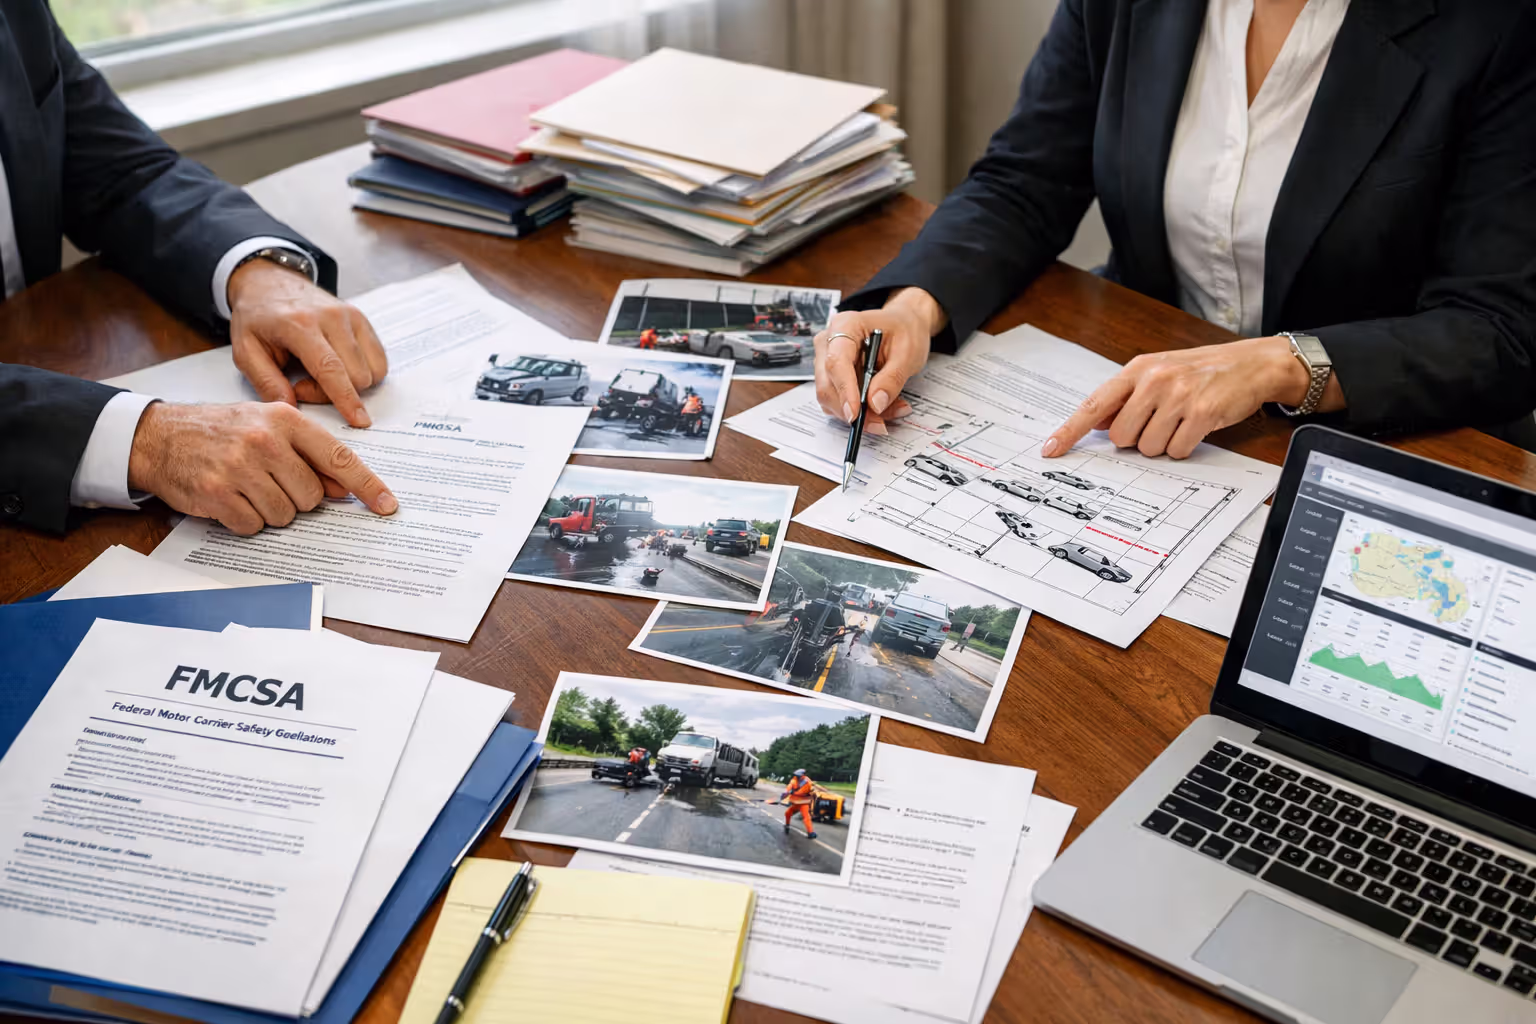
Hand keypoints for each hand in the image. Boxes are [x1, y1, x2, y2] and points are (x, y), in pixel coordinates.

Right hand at [128, 401, 397, 534]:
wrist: (159, 436)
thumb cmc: (221, 431)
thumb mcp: (267, 426)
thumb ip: (307, 453)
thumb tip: (343, 488)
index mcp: (285, 420)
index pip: (338, 458)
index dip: (366, 485)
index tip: (387, 505)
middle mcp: (265, 441)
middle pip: (312, 496)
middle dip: (296, 498)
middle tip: (270, 481)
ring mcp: (240, 468)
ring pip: (285, 515)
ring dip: (270, 510)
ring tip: (246, 486)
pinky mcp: (217, 493)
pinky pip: (253, 526)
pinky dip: (244, 520)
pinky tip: (230, 499)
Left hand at [228, 259, 386, 427]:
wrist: (270, 282)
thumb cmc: (257, 318)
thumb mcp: (245, 350)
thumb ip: (266, 382)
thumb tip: (291, 408)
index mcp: (299, 324)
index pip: (331, 367)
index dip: (346, 398)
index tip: (358, 421)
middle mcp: (331, 317)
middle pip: (356, 374)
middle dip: (335, 393)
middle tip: (303, 386)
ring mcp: (351, 316)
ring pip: (371, 370)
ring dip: (350, 384)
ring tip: (320, 375)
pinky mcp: (362, 319)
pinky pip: (378, 360)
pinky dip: (364, 373)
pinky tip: (339, 368)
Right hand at [813, 287, 944, 433]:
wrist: (904, 325)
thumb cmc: (904, 331)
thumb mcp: (908, 352)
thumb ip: (892, 379)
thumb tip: (875, 404)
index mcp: (845, 325)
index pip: (836, 362)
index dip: (844, 390)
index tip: (855, 414)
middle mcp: (829, 342)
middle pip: (827, 385)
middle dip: (853, 410)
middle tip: (881, 424)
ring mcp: (826, 361)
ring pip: (831, 398)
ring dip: (859, 413)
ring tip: (891, 409)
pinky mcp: (832, 378)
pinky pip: (838, 402)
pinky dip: (859, 411)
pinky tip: (880, 406)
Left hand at [1043, 336, 1340, 458]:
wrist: (1252, 364)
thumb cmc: (1201, 371)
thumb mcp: (1158, 374)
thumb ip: (1126, 398)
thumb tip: (1095, 424)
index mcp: (1137, 369)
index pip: (1094, 404)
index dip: (1070, 431)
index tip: (1050, 449)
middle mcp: (1154, 380)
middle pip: (1121, 436)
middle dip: (1137, 438)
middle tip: (1160, 422)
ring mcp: (1177, 396)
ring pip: (1148, 447)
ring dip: (1163, 443)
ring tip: (1181, 420)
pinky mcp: (1201, 413)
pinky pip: (1177, 450)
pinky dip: (1185, 446)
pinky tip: (1196, 427)